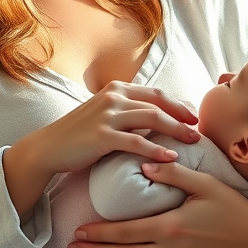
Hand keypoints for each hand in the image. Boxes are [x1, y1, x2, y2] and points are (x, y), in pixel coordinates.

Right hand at [11, 82, 199, 178]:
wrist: (48, 148)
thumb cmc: (78, 135)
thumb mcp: (103, 114)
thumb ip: (126, 111)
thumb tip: (155, 118)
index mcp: (115, 89)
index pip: (155, 93)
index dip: (178, 104)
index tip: (193, 117)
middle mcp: (113, 97)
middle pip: (158, 104)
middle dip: (182, 116)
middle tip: (199, 131)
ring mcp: (107, 115)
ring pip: (152, 119)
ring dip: (176, 130)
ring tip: (193, 142)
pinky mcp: (102, 136)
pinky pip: (136, 142)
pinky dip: (156, 149)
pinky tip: (170, 158)